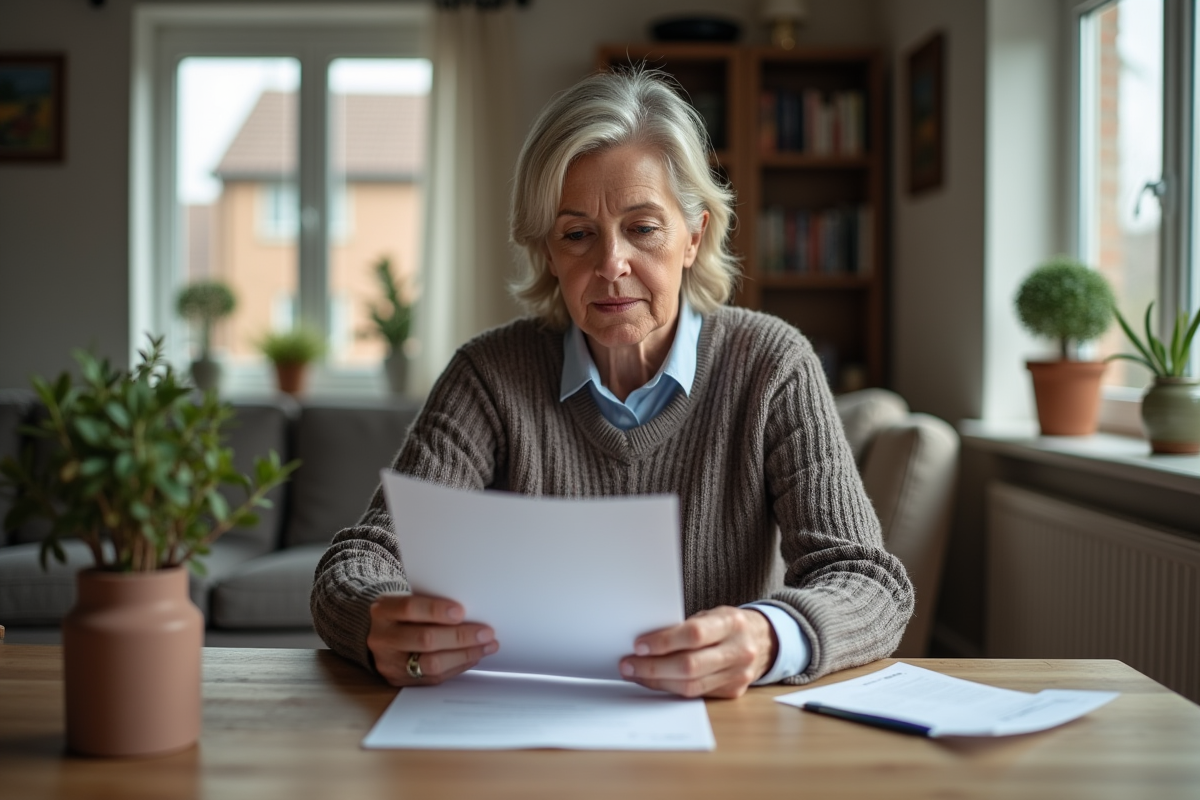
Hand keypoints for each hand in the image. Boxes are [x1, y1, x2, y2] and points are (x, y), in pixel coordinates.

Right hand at [367, 593, 498, 685]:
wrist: (378, 635)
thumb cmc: (403, 614)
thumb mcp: (408, 600)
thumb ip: (431, 604)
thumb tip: (472, 612)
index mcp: (383, 611)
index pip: (409, 609)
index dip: (436, 610)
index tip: (461, 611)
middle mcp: (382, 638)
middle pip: (425, 639)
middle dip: (460, 637)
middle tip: (486, 633)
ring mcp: (389, 663)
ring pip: (432, 664)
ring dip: (465, 655)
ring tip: (487, 646)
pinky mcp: (399, 681)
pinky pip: (434, 677)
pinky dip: (458, 666)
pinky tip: (473, 656)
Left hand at [618, 606, 777, 698]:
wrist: (765, 640)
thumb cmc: (729, 624)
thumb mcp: (712, 615)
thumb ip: (686, 627)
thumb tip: (645, 642)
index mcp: (732, 623)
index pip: (695, 635)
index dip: (664, 642)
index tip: (639, 645)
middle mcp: (738, 651)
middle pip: (690, 666)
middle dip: (653, 667)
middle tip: (628, 664)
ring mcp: (738, 675)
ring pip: (691, 686)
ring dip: (657, 681)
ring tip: (635, 674)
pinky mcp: (733, 692)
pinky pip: (696, 695)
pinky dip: (671, 688)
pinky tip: (655, 681)